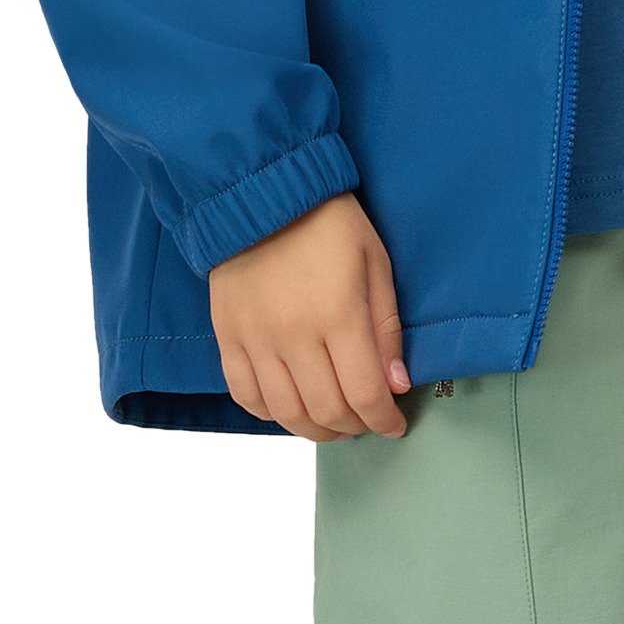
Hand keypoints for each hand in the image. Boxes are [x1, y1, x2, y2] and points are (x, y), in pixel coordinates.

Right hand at [210, 191, 411, 439]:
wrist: (261, 193)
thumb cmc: (328, 223)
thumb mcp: (375, 263)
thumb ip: (386, 328)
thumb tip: (396, 386)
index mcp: (338, 315)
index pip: (364, 394)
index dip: (384, 420)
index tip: (395, 425)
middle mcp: (294, 335)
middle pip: (326, 411)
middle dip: (355, 427)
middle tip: (367, 423)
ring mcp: (255, 339)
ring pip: (285, 412)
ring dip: (315, 430)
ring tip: (333, 424)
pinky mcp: (227, 336)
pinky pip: (244, 394)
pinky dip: (269, 413)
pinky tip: (290, 408)